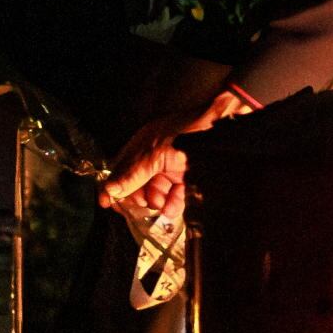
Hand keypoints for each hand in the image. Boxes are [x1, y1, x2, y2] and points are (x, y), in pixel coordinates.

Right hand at [113, 52, 249, 209]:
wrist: (223, 127)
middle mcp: (153, 159)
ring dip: (159, 202)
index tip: (108, 204)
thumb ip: (132, 174)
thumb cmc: (187, 133)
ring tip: (165, 204)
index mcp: (141, 147)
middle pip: (137, 187)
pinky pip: (175, 197)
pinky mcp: (188, 178)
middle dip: (141, 198)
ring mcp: (170, 169)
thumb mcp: (155, 155)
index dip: (114, 187)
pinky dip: (174, 202)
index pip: (120, 171)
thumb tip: (109, 191)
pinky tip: (177, 202)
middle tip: (147, 204)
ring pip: (157, 194)